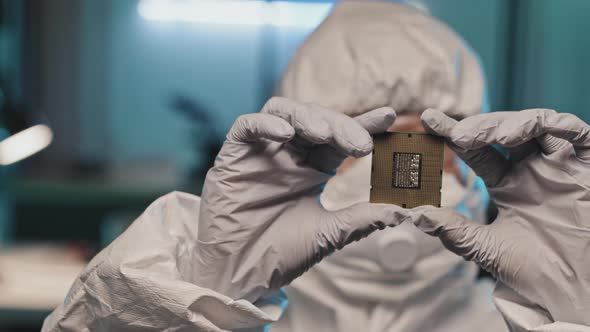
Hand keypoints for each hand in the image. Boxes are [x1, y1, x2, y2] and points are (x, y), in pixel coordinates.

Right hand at [195, 97, 411, 301]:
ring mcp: (261, 152)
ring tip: (324, 134)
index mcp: (311, 169)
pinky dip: (266, 124)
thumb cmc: (281, 253)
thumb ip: (360, 219)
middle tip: (359, 143)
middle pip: (316, 119)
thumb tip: (402, 212)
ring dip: (307, 117)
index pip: (339, 138)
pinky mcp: (233, 155)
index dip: (362, 124)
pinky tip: (286, 134)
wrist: (241, 273)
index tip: (388, 117)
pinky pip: (246, 126)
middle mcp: (288, 155)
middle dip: (340, 125)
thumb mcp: (328, 234)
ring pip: (284, 112)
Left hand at [413, 109, 589, 326]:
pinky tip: (536, 128)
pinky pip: (578, 134)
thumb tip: (415, 214)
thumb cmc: (532, 270)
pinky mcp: (585, 170)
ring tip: (497, 136)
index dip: (452, 133)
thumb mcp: (485, 247)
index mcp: (506, 184)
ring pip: (535, 125)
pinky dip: (560, 124)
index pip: (475, 150)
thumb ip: (453, 230)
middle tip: (460, 134)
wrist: (572, 291)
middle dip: (480, 126)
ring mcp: (558, 167)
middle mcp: (530, 170)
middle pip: (501, 131)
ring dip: (512, 122)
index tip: (428, 120)